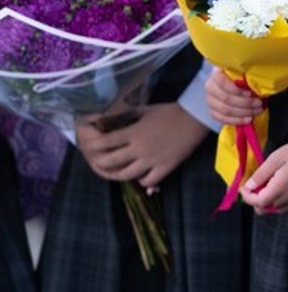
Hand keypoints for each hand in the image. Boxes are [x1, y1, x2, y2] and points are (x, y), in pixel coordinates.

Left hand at [75, 103, 206, 189]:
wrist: (194, 119)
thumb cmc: (168, 112)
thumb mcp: (143, 110)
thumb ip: (124, 116)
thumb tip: (105, 119)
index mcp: (133, 133)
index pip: (104, 143)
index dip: (92, 145)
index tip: (89, 146)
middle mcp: (140, 149)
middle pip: (110, 162)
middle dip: (98, 163)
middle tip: (96, 161)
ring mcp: (152, 160)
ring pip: (125, 175)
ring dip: (116, 175)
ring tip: (113, 172)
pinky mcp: (166, 167)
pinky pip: (147, 181)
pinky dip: (140, 180)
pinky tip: (139, 174)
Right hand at [206, 70, 262, 124]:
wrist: (229, 81)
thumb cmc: (239, 75)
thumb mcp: (242, 72)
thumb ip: (247, 77)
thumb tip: (258, 87)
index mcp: (216, 74)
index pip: (223, 83)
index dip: (237, 90)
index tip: (250, 93)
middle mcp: (210, 87)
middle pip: (226, 99)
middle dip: (245, 103)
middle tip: (259, 104)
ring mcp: (210, 100)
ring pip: (224, 110)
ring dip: (243, 113)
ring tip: (256, 111)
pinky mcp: (212, 111)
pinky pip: (222, 119)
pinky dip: (236, 120)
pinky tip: (247, 119)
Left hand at [241, 137, 287, 212]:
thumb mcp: (275, 158)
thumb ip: (260, 174)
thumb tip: (249, 186)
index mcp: (280, 188)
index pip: (257, 202)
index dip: (246, 196)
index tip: (243, 187)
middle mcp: (287, 198)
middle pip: (263, 209)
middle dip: (255, 199)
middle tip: (255, 184)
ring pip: (273, 209)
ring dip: (265, 201)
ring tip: (267, 184)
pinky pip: (283, 206)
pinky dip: (276, 201)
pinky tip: (277, 186)